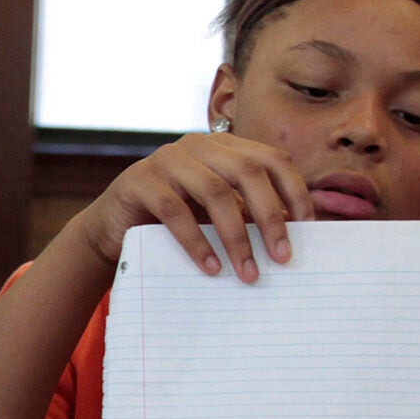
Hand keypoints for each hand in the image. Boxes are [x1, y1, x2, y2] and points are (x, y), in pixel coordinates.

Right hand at [76, 132, 315, 282]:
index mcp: (223, 147)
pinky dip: (197, 242)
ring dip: (236, 237)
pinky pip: (175, 211)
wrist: (112, 227)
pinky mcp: (140, 181)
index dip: (293, 190)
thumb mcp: (215, 212)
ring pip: (214, 192)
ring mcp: (167, 159)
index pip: (271, 158)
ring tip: (248, 273)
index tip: (307, 227)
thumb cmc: (173, 221)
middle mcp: (198, 146)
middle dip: (270, 217)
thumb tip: (294, 236)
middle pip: (247, 172)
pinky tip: (210, 268)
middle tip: (283, 257)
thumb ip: (247, 212)